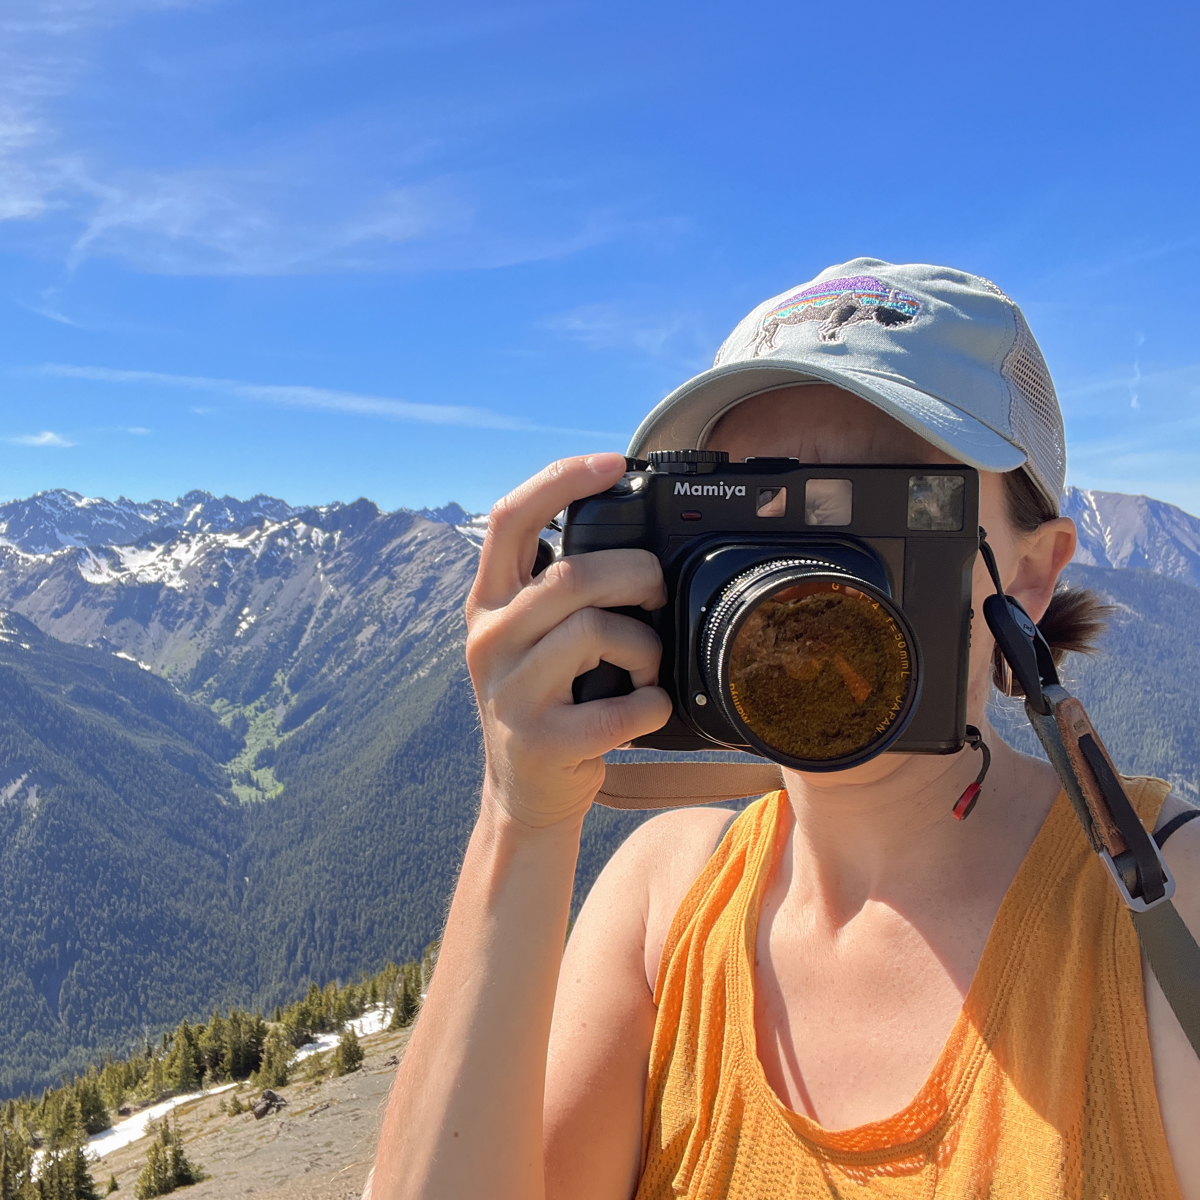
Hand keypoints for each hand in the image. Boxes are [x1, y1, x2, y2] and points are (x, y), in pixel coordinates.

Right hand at [466, 454, 671, 828]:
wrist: (524, 792)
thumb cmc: (547, 698)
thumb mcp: (531, 635)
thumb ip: (559, 585)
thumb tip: (633, 531)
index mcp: (490, 601)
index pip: (511, 518)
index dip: (561, 480)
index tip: (612, 463)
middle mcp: (490, 638)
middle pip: (574, 575)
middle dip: (637, 576)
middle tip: (655, 596)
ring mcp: (510, 691)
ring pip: (595, 632)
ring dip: (644, 648)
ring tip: (645, 667)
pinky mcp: (541, 740)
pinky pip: (621, 707)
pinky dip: (652, 705)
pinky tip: (645, 708)